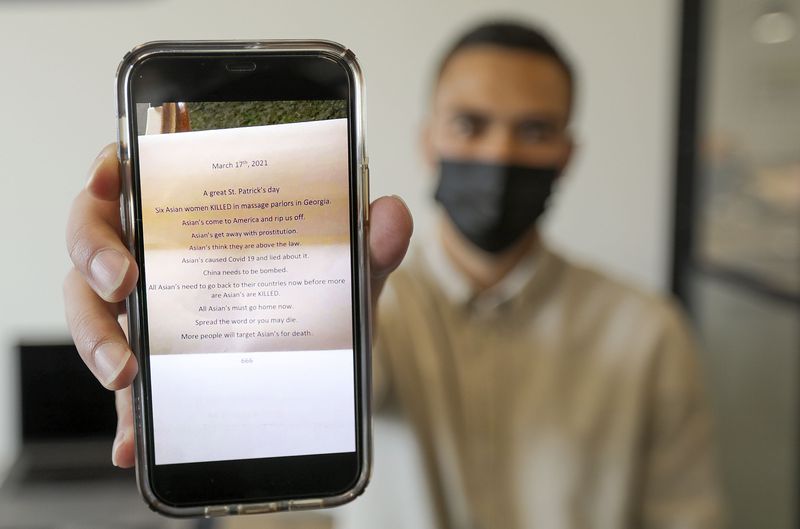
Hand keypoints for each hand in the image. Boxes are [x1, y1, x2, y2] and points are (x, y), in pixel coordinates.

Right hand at [64, 144, 412, 467]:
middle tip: (124, 283)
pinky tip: (132, 443)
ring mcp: (145, 312)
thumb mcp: (340, 274)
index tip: (109, 175)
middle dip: (94, 256)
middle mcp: (156, 256)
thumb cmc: (313, 301)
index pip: (135, 173)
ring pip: (90, 310)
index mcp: (192, 215)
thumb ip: (366, 245)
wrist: (318, 370)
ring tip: (127, 373)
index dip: (108, 168)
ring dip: (96, 339)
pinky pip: (122, 388)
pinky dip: (124, 417)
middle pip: (93, 237)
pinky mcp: (149, 367)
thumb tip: (391, 216)